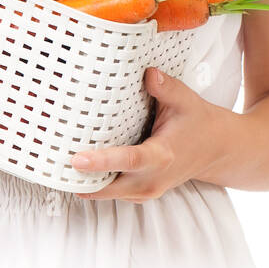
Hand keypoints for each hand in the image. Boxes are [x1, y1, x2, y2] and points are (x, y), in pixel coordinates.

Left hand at [69, 66, 231, 199]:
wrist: (218, 149)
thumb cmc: (199, 122)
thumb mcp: (186, 100)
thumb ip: (165, 87)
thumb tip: (147, 73)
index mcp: (162, 155)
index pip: (127, 161)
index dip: (100, 161)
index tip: (75, 159)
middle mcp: (153, 179)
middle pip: (108, 187)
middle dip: (79, 180)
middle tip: (50, 165)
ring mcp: (147, 191)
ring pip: (108, 194)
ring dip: (84, 184)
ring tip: (55, 167)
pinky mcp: (142, 194)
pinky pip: (113, 194)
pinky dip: (95, 185)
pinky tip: (77, 171)